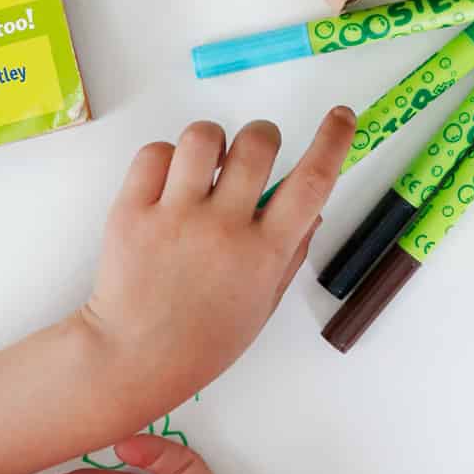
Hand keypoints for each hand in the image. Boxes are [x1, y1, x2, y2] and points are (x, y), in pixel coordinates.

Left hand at [77, 109, 354, 421]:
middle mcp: (223, 228)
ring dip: (212, 142)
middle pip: (257, 143)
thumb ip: (290, 254)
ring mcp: (175, 216)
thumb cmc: (205, 339)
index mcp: (263, 254)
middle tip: (253, 154)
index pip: (312, 183)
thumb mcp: (262, 304)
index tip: (341, 115)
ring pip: (203, 136)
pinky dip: (165, 159)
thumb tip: (312, 210)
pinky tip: (168, 183)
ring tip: (205, 166)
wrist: (134, 357)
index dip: (333, 141)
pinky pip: (154, 153)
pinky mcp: (132, 210)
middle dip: (263, 136)